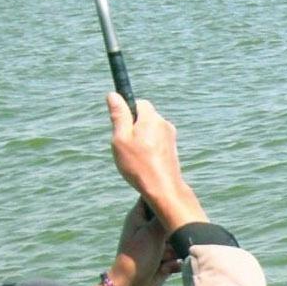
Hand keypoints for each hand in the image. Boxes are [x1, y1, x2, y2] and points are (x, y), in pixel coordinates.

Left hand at [105, 200, 180, 285]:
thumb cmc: (137, 256)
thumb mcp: (152, 233)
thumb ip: (166, 217)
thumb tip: (178, 202)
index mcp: (140, 216)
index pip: (154, 197)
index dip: (165, 196)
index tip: (177, 200)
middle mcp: (149, 227)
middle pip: (171, 220)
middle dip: (174, 232)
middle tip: (166, 242)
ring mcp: (157, 243)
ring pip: (178, 240)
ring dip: (173, 250)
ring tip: (161, 258)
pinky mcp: (165, 258)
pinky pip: (179, 256)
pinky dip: (174, 262)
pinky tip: (164, 268)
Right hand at [106, 93, 206, 230]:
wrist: (164, 190)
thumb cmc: (139, 165)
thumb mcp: (121, 138)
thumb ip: (119, 116)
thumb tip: (114, 95)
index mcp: (152, 118)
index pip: (138, 103)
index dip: (127, 113)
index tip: (121, 128)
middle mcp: (164, 124)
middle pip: (144, 117)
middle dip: (133, 127)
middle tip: (126, 145)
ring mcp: (171, 138)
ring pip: (150, 131)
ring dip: (141, 139)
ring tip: (136, 157)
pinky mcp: (172, 150)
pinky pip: (156, 142)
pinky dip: (149, 149)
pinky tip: (145, 163)